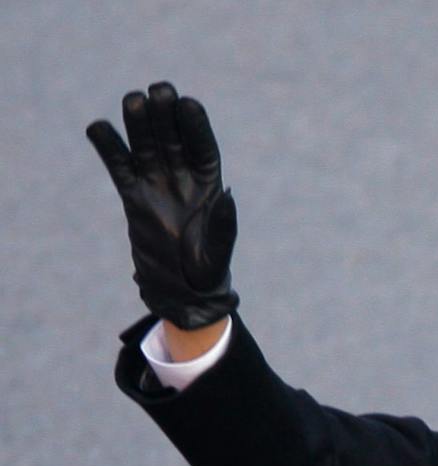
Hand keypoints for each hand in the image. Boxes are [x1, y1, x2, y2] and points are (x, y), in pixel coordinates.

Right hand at [87, 83, 238, 329]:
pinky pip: (119, 166)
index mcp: (210, 187)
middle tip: (159, 90)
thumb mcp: (219, 253)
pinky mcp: (132, 196)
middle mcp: (182, 180)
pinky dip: (109, 147)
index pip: (203, 149)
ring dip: (139, 123)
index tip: (188, 103)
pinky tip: (98, 128)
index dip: (195, 126)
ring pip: (145, 146)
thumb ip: (224, 225)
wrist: (181, 292)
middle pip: (172, 139)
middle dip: (166, 116)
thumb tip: (229, 195)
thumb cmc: (207, 273)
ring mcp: (156, 185)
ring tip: (133, 100)